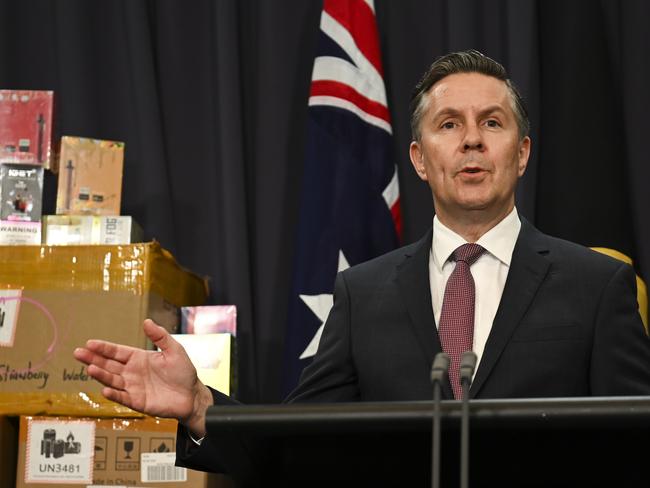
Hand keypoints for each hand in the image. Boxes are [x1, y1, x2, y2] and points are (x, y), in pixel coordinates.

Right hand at [73, 318, 213, 436]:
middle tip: (78, 353)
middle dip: (93, 359)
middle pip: (109, 364)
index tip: (89, 343)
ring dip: (101, 375)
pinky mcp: (137, 402)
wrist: (192, 395)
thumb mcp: (174, 350)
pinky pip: (123, 398)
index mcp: (139, 358)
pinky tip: (105, 389)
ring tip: (90, 368)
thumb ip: (160, 337)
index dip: (103, 348)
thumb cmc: (183, 372)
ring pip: (112, 380)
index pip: (117, 352)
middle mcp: (132, 372)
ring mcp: (133, 387)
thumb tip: (147, 321)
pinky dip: (114, 394)